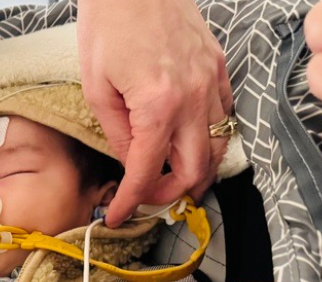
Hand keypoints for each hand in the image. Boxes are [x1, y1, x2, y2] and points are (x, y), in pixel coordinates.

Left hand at [77, 0, 233, 226]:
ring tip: (171, 181)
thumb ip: (117, 133)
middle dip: (170, 195)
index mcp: (159, 105)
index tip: (116, 215)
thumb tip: (130, 163)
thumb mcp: (96, 88)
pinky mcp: (219, 68)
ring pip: (218, 147)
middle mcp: (194, 98)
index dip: (130, 201)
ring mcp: (212, 82)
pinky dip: (209, 139)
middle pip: (196, 170)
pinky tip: (187, 143)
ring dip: (196, 172)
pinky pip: (225, 117)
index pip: (148, 172)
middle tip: (146, 198)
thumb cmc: (108, 24)